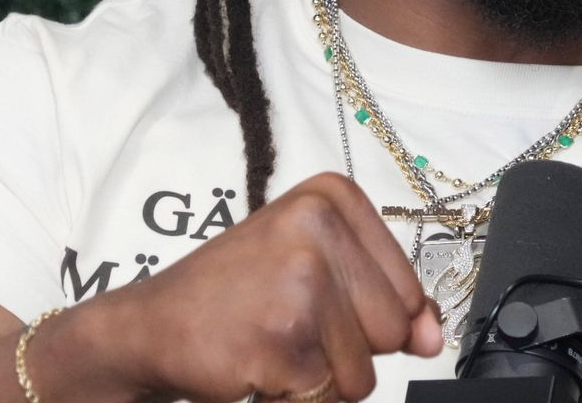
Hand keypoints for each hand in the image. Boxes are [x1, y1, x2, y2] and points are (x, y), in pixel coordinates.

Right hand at [89, 172, 441, 401]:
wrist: (150, 326)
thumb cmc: (235, 294)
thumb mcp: (314, 267)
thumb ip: (384, 295)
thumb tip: (431, 337)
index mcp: (331, 198)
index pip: (408, 288)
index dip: (370, 315)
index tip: (315, 301)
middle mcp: (318, 227)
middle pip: (392, 329)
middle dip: (348, 349)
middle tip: (287, 327)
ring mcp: (300, 283)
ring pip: (364, 371)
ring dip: (321, 378)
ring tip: (273, 345)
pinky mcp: (283, 340)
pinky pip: (327, 397)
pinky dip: (296, 397)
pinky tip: (258, 366)